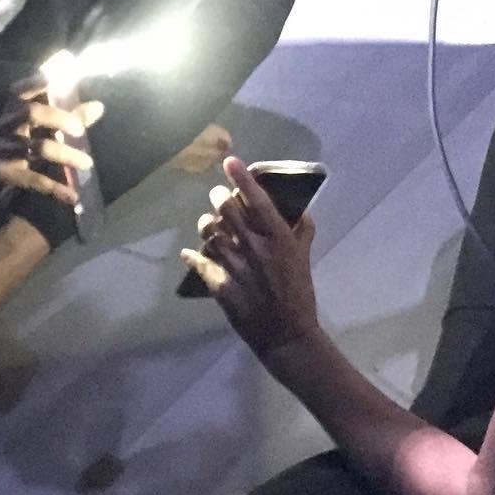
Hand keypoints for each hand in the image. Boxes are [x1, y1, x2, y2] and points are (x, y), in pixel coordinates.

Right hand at [0, 84, 105, 206]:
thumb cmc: (13, 145)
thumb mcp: (34, 129)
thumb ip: (68, 117)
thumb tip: (99, 106)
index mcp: (13, 110)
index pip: (22, 90)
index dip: (36, 81)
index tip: (52, 77)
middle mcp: (7, 125)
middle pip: (31, 113)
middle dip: (58, 117)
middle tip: (80, 130)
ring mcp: (3, 149)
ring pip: (38, 148)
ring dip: (66, 155)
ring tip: (87, 163)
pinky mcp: (3, 174)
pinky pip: (33, 179)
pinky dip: (55, 188)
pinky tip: (72, 196)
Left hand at [181, 157, 319, 359]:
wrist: (287, 334)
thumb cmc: (300, 293)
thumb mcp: (304, 258)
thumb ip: (301, 232)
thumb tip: (300, 212)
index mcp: (278, 238)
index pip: (256, 199)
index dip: (242, 177)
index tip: (230, 160)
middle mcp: (254, 247)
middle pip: (226, 210)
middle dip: (219, 197)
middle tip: (218, 195)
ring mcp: (235, 266)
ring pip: (210, 232)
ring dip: (207, 223)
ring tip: (209, 222)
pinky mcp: (220, 285)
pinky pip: (201, 262)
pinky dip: (193, 255)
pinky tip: (190, 252)